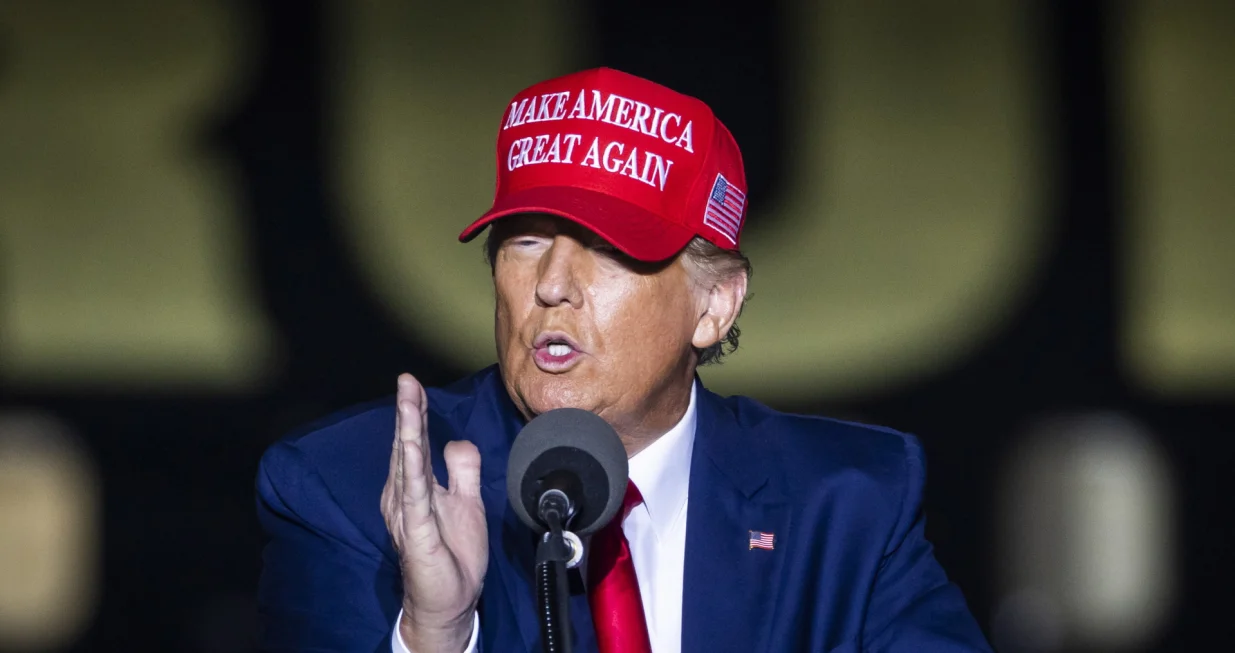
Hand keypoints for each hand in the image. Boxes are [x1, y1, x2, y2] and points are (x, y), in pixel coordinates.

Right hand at [380, 374, 486, 651]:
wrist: (451, 600)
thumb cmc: (454, 554)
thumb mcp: (467, 502)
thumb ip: (462, 470)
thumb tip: (456, 439)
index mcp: (416, 487)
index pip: (417, 442)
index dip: (416, 412)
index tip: (414, 383)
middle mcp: (405, 495)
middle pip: (408, 446)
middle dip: (408, 411)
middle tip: (406, 380)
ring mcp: (408, 512)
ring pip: (408, 463)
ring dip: (407, 430)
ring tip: (406, 401)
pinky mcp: (416, 530)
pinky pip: (414, 494)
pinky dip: (412, 467)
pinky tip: (411, 446)